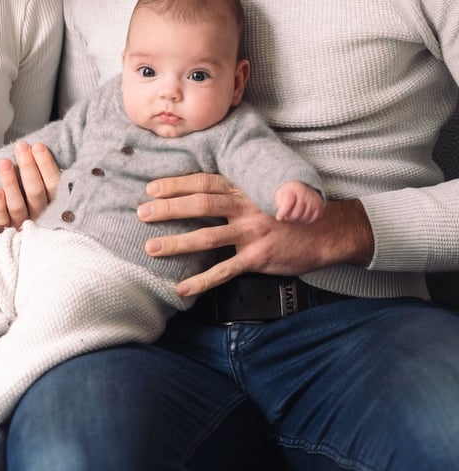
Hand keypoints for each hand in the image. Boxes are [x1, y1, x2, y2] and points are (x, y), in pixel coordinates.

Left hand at [0, 141, 60, 229]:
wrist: (22, 225)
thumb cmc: (33, 194)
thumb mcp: (45, 184)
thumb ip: (44, 171)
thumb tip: (38, 147)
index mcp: (55, 204)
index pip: (54, 184)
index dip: (46, 165)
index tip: (38, 147)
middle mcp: (40, 215)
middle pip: (35, 192)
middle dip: (28, 167)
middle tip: (21, 148)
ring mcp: (22, 223)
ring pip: (17, 205)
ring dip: (10, 182)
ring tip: (4, 162)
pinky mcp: (5, 228)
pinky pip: (2, 219)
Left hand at [137, 173, 372, 297]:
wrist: (327, 232)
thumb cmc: (289, 213)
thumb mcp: (263, 193)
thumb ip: (236, 193)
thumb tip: (201, 193)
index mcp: (244, 190)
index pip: (205, 183)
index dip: (177, 184)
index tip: (152, 188)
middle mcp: (246, 208)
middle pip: (200, 205)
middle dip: (169, 208)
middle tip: (142, 213)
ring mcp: (252, 233)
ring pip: (208, 237)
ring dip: (177, 242)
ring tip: (153, 247)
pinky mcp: (258, 257)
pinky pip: (225, 270)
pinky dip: (202, 281)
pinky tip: (182, 288)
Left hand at [274, 181, 324, 223]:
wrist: (304, 186)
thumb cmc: (289, 193)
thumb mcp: (280, 194)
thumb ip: (279, 205)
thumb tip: (280, 217)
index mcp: (293, 189)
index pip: (288, 202)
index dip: (283, 212)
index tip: (278, 217)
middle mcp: (305, 193)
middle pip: (296, 213)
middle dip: (290, 217)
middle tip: (286, 216)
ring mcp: (313, 200)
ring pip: (305, 217)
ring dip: (298, 219)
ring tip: (294, 215)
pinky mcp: (319, 206)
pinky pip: (313, 219)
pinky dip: (307, 220)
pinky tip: (302, 215)